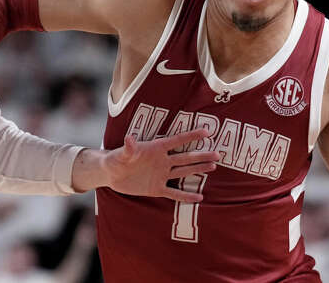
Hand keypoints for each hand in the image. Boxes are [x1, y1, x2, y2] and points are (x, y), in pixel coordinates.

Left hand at [93, 129, 219, 202]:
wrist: (111, 174)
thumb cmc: (115, 160)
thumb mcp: (121, 154)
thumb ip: (128, 148)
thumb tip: (129, 139)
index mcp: (155, 149)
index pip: (176, 141)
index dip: (191, 136)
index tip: (207, 131)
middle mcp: (162, 161)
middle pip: (185, 157)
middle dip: (201, 155)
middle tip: (218, 154)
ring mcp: (161, 175)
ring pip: (183, 172)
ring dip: (198, 170)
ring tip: (213, 167)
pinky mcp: (156, 188)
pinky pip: (173, 193)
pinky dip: (185, 196)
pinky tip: (199, 198)